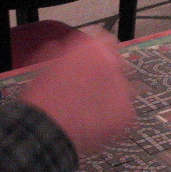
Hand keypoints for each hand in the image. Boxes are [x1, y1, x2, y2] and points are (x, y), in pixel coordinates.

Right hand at [21, 32, 134, 156]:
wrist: (46, 129)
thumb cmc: (43, 98)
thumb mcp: (50, 65)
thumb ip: (69, 53)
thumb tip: (75, 54)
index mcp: (93, 47)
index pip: (107, 42)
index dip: (97, 55)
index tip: (92, 64)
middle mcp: (113, 63)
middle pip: (116, 66)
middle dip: (105, 75)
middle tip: (88, 89)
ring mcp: (123, 88)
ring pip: (122, 89)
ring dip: (110, 95)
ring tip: (89, 109)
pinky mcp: (127, 112)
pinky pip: (124, 111)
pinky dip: (113, 117)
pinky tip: (94, 122)